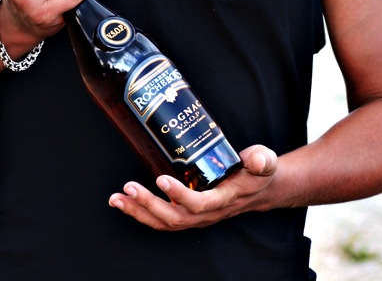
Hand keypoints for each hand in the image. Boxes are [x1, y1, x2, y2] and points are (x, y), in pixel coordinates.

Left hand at [107, 144, 277, 229]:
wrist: (258, 189)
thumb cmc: (258, 173)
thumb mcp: (265, 162)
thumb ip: (263, 160)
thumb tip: (259, 159)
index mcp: (223, 201)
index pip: (199, 205)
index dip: (179, 196)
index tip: (161, 178)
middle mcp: (206, 213)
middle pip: (174, 218)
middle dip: (148, 205)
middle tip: (128, 187)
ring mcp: (195, 215)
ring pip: (163, 222)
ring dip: (138, 211)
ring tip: (116, 199)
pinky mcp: (186, 211)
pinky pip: (161, 218)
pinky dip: (141, 211)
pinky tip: (124, 200)